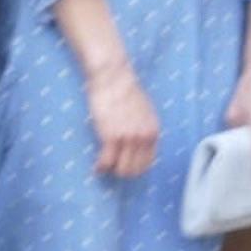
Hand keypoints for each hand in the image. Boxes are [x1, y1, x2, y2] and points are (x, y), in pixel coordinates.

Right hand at [84, 59, 159, 178]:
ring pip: (122, 169)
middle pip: (136, 169)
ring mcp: (128, 138)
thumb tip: (139, 141)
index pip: (149, 162)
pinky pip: (106, 162)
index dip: (137, 169)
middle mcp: (144, 137)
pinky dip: (101, 168)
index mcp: (153, 131)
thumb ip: (144, 127)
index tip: (127, 168)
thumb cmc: (125, 90)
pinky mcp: (111, 137)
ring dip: (112, 171)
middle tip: (114, 169)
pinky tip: (97, 167)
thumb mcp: (144, 111)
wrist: (113, 77)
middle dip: (124, 172)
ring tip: (104, 168)